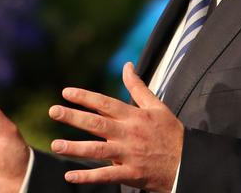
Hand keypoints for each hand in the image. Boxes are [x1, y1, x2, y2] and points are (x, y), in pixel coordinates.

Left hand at [48, 62, 182, 192]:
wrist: (187, 162)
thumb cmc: (170, 133)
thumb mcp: (157, 105)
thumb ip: (138, 86)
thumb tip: (127, 65)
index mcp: (133, 116)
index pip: (105, 103)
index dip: (85, 97)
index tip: (66, 92)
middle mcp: (128, 133)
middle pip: (96, 123)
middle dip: (73, 117)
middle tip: (53, 111)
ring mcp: (129, 154)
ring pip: (98, 150)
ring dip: (75, 148)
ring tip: (55, 144)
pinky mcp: (131, 173)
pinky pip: (106, 176)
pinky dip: (88, 176)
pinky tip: (70, 175)